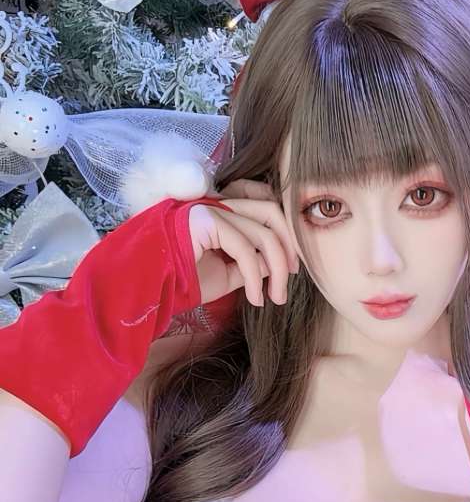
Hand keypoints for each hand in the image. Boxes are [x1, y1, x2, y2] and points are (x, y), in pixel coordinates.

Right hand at [187, 178, 299, 306]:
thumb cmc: (182, 283)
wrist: (146, 290)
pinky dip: (255, 276)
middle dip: (288, 247)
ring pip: (262, 232)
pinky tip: (254, 299)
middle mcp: (217, 203)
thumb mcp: (229, 274)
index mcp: (223, 212)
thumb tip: (281, 261)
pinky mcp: (203, 218)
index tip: (291, 269)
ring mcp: (209, 207)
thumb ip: (254, 263)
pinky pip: (244, 246)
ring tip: (274, 298)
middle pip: (271, 212)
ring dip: (277, 269)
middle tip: (292, 278)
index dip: (285, 234)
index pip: (265, 207)